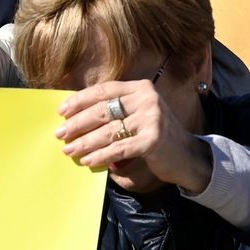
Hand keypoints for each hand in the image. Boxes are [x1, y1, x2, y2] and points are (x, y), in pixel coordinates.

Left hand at [57, 79, 212, 192]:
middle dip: (77, 123)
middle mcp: (147, 99)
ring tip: (69, 150)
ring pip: (107, 131)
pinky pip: (118, 148)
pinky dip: (100, 156)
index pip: (103, 90)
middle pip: (102, 111)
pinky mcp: (153, 140)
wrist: (189, 157)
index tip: (61, 111)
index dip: (80, 100)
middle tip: (60, 134)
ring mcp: (152, 119)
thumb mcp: (137, 115)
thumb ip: (113, 111)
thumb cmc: (155, 134)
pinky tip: (88, 161)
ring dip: (84, 142)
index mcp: (140, 88)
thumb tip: (73, 117)